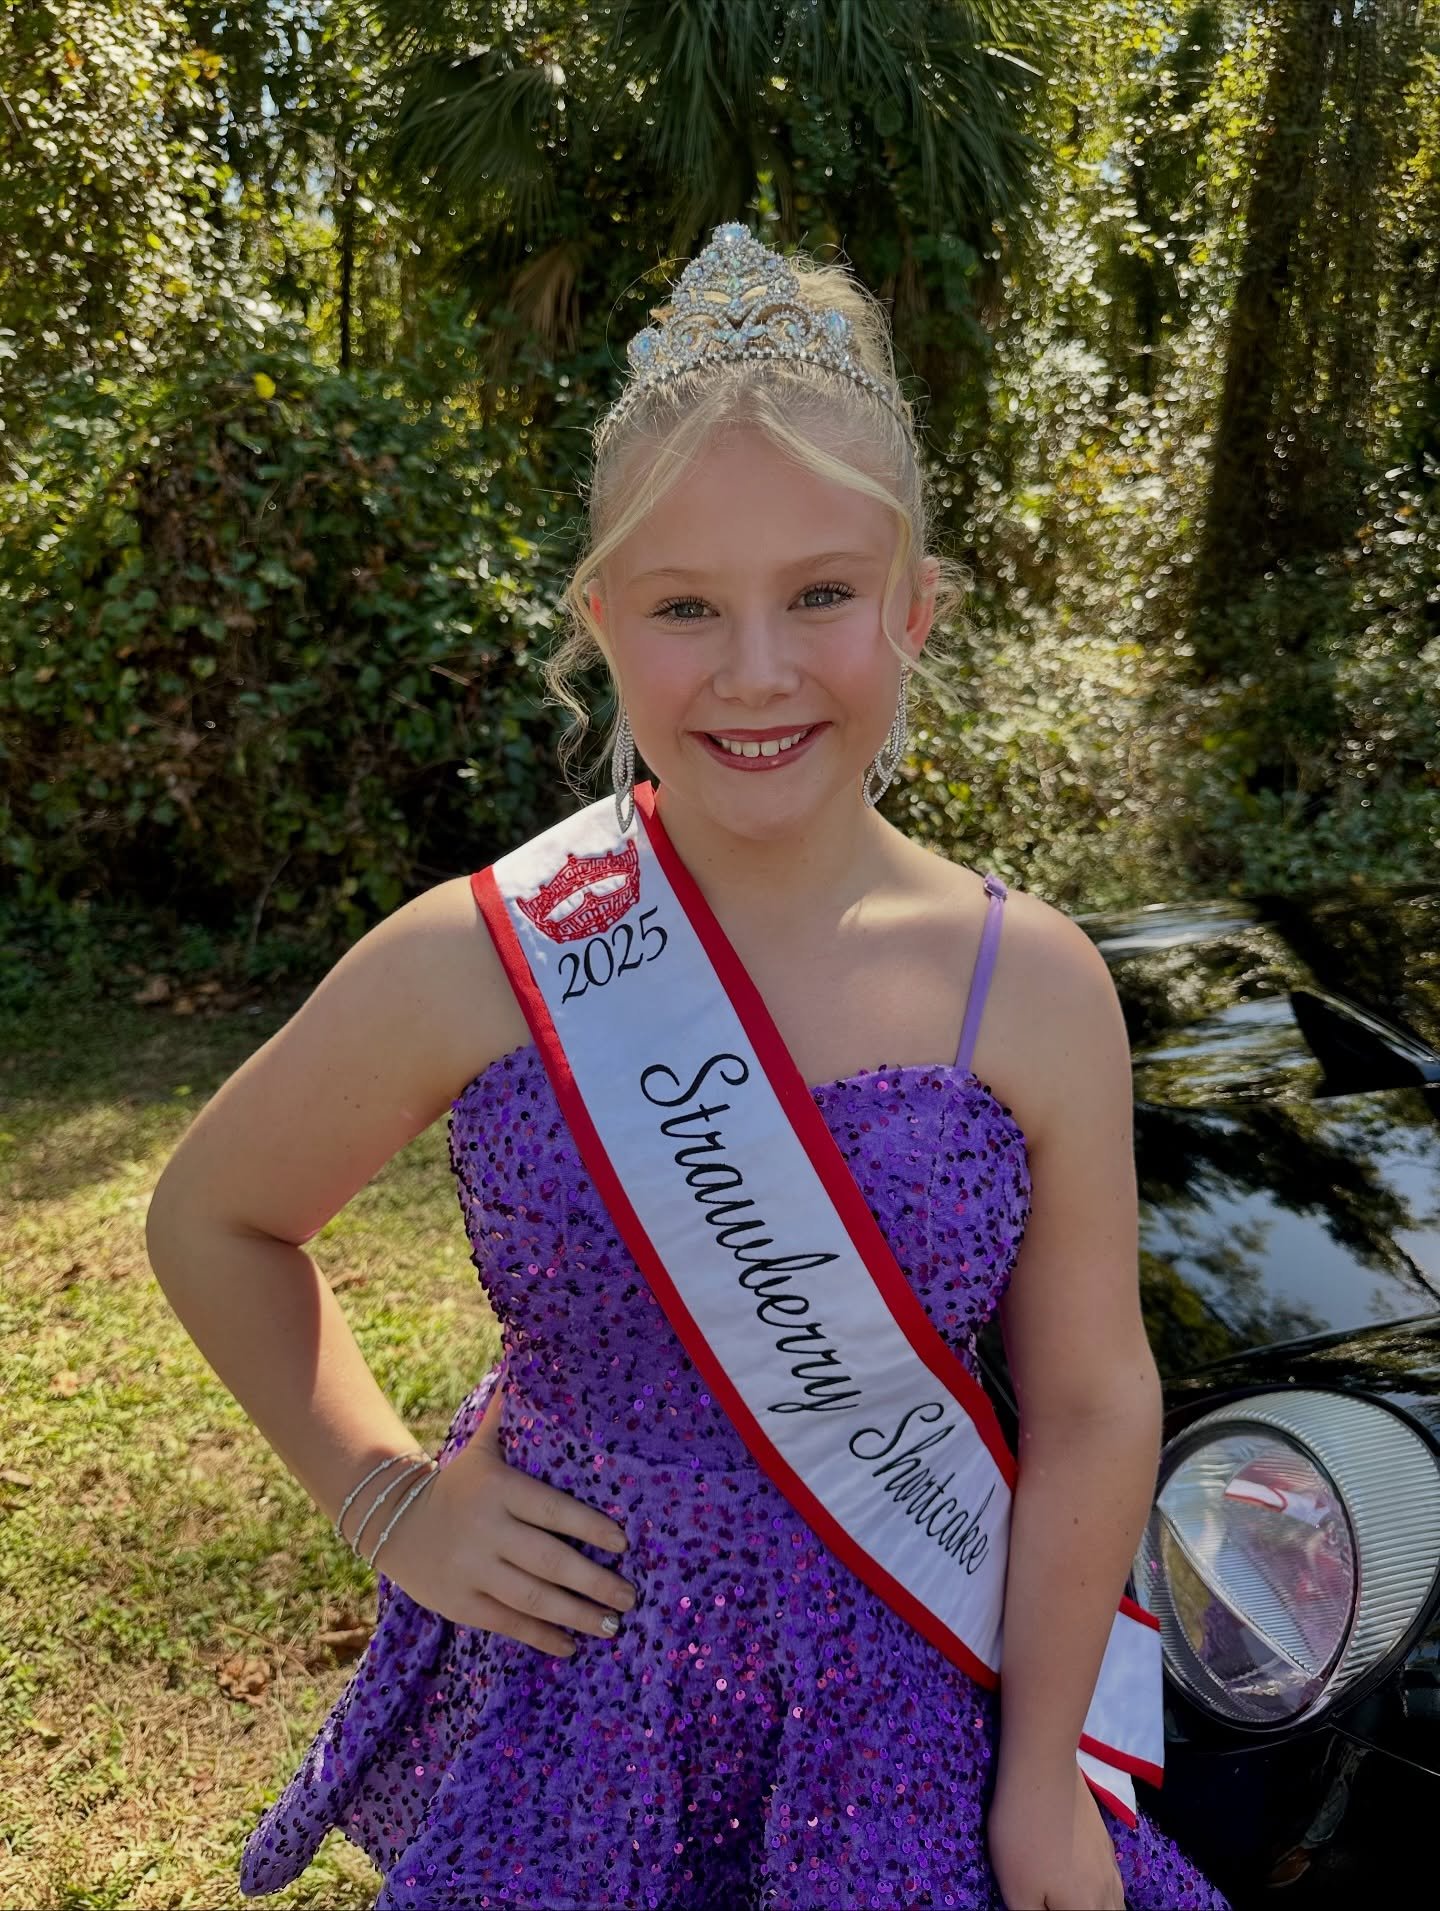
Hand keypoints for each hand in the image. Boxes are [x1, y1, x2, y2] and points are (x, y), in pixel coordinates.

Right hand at [354, 1383, 636, 1657]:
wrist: (393, 1522)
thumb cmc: (458, 1483)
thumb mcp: (480, 1448)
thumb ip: (507, 1416)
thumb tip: (527, 1364)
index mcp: (498, 1490)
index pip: (552, 1510)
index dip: (590, 1528)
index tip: (624, 1543)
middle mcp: (486, 1532)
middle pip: (549, 1562)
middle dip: (595, 1582)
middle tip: (630, 1595)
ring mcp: (472, 1571)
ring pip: (533, 1599)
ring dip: (578, 1615)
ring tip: (614, 1625)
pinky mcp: (461, 1604)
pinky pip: (509, 1624)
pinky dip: (543, 1636)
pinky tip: (572, 1645)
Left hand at [988, 1759, 1123, 1909]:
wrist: (1042, 1771)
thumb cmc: (1024, 1835)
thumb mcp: (1015, 1890)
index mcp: (1086, 1909)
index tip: (1042, 1903)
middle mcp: (1106, 1891)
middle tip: (1059, 1901)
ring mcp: (1109, 1862)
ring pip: (1116, 1902)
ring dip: (1104, 1908)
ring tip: (1080, 1903)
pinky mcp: (1103, 1839)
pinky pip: (1114, 1880)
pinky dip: (1106, 1892)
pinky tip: (1093, 1885)